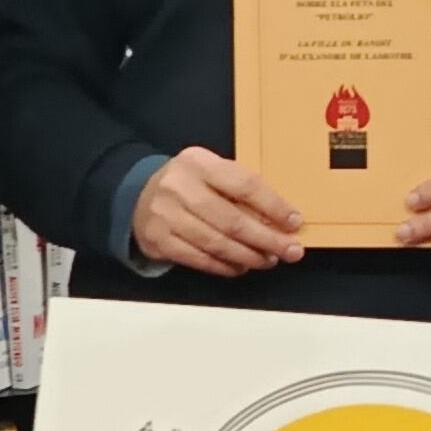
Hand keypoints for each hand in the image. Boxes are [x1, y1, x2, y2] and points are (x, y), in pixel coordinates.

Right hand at [132, 147, 302, 276]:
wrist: (136, 195)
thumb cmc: (187, 183)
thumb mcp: (209, 171)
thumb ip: (238, 186)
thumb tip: (280, 217)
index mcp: (199, 163)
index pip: (244, 185)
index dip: (273, 206)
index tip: (294, 222)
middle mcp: (180, 187)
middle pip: (232, 220)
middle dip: (267, 239)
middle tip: (291, 251)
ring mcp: (167, 216)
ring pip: (217, 243)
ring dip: (249, 256)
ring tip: (269, 260)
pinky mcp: (160, 241)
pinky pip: (200, 259)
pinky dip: (225, 266)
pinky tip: (241, 267)